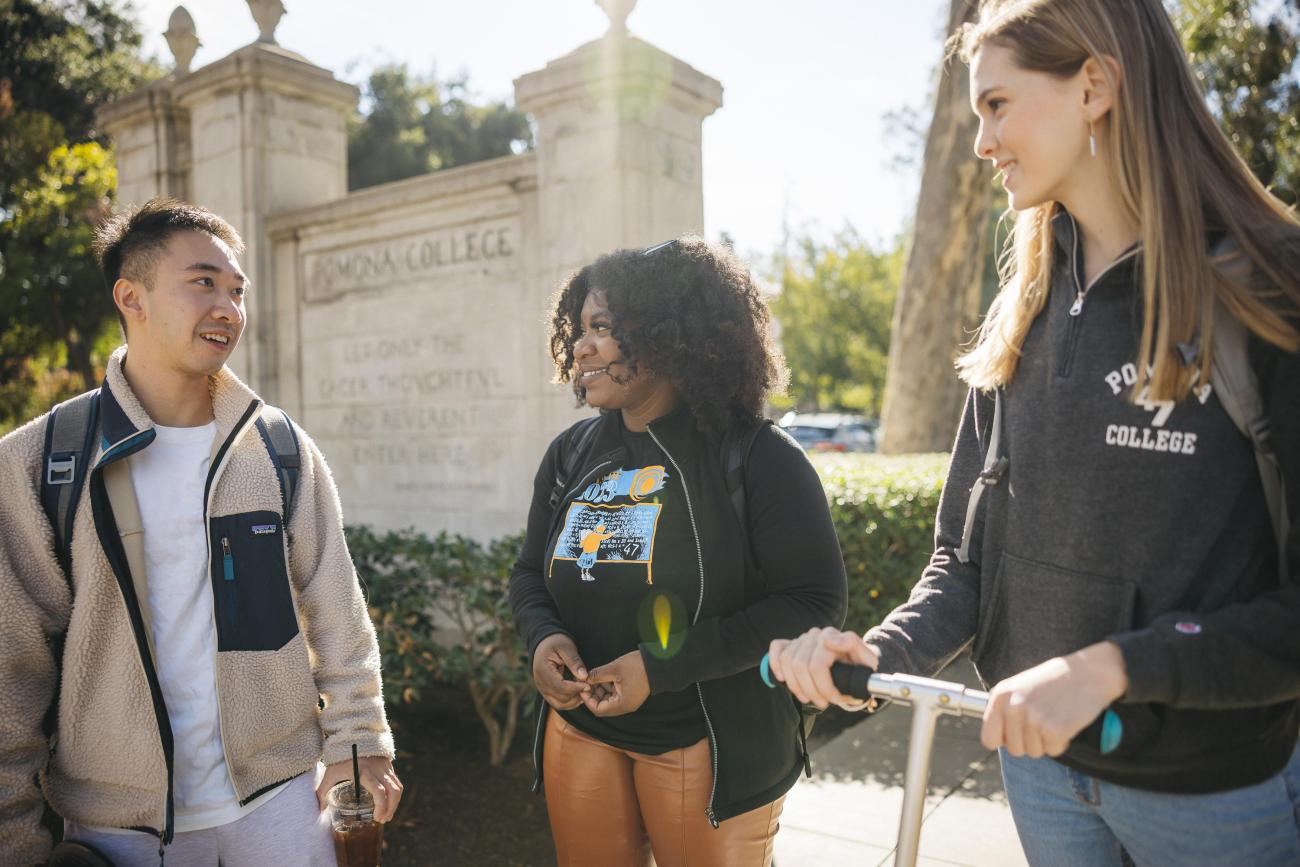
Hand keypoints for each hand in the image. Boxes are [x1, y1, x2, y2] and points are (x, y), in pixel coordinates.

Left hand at [316, 756, 402, 822]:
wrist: (353, 736)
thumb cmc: (340, 756)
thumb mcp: (331, 773)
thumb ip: (323, 791)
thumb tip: (320, 808)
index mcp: (364, 772)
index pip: (379, 791)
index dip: (381, 806)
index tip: (376, 817)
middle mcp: (378, 770)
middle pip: (393, 791)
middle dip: (391, 808)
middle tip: (383, 819)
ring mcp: (385, 767)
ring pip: (397, 787)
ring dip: (395, 803)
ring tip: (387, 815)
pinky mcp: (389, 765)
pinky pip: (396, 782)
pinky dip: (395, 794)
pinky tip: (388, 802)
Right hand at [533, 633, 589, 709]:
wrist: (544, 643)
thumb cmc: (556, 642)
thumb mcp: (566, 647)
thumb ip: (574, 661)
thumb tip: (584, 676)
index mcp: (543, 670)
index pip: (560, 686)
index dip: (575, 688)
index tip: (588, 685)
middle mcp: (540, 682)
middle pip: (560, 697)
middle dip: (576, 695)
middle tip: (589, 687)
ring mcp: (542, 689)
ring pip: (559, 704)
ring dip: (573, 701)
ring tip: (584, 690)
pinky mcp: (546, 692)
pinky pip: (557, 703)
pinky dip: (569, 702)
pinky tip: (578, 694)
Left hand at [583, 650, 650, 716]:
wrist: (658, 662)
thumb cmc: (638, 666)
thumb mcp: (614, 669)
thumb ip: (597, 675)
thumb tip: (584, 678)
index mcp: (622, 704)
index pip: (598, 710)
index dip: (588, 700)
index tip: (582, 688)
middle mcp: (625, 706)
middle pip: (602, 706)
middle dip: (593, 695)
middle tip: (585, 683)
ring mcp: (628, 700)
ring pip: (607, 700)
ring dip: (599, 690)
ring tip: (593, 678)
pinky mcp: (630, 694)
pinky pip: (614, 694)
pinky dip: (607, 687)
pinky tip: (602, 677)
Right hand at [768, 627, 878, 709]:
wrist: (855, 663)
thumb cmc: (860, 665)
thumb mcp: (867, 660)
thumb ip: (854, 646)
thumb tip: (829, 641)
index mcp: (832, 636)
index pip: (816, 666)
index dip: (824, 687)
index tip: (836, 699)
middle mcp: (815, 634)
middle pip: (799, 666)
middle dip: (811, 690)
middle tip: (824, 703)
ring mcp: (802, 639)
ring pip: (786, 662)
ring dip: (796, 686)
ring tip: (809, 698)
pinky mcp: (791, 643)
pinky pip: (776, 650)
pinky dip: (776, 666)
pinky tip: (783, 679)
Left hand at [981, 641, 1128, 757]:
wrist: (1089, 671)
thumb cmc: (1055, 680)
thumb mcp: (1020, 687)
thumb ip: (1006, 710)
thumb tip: (996, 739)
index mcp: (1000, 695)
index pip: (988, 738)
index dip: (1005, 740)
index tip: (1018, 734)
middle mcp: (1012, 707)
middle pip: (1014, 749)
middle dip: (1030, 742)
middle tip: (1044, 722)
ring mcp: (1033, 719)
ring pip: (1034, 752)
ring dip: (1046, 742)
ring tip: (1055, 718)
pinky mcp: (1054, 730)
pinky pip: (1053, 751)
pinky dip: (1062, 742)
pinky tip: (1067, 722)